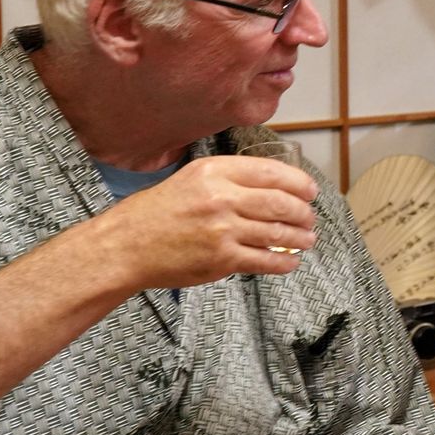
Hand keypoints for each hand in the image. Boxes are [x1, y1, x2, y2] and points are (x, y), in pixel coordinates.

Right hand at [99, 155, 317, 287]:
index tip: (310, 191)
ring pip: (279, 233)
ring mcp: (223, 230)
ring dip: (300, 238)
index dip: (299, 183)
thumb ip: (229, 178)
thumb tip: (272, 186)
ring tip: (307, 239)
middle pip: (282, 203)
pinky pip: (266, 260)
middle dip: (304, 213)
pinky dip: (284, 262)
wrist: (124, 246)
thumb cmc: (154, 213)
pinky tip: (290, 261)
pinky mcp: (222, 259)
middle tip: (310, 218)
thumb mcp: (190, 178)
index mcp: (214, 172)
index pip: (272, 173)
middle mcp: (221, 198)